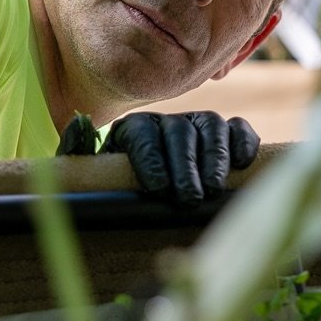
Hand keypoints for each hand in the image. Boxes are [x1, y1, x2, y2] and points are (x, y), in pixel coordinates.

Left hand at [59, 111, 259, 207]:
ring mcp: (198, 124)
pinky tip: (242, 164)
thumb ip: (79, 152)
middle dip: (184, 166)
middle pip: (179, 133)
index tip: (157, 188)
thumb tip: (77, 124)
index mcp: (133, 128)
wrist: (150, 189)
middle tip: (187, 198)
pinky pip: (238, 128)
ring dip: (214, 157)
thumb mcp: (92, 171)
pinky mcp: (226, 132)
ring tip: (213, 188)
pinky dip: (243, 142)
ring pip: (211, 127)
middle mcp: (167, 122)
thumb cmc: (120, 185)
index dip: (150, 158)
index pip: (142, 135)